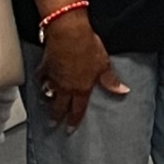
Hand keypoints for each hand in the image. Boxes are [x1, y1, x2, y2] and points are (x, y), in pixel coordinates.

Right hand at [37, 13, 128, 129]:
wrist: (68, 33)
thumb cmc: (88, 48)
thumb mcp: (104, 65)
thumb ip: (110, 80)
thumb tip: (122, 91)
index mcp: (81, 88)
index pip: (77, 109)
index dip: (74, 121)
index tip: (69, 130)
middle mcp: (65, 86)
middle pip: (59, 105)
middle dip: (56, 116)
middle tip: (52, 124)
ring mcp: (53, 77)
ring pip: (48, 93)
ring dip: (47, 100)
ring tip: (46, 104)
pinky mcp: (45, 66)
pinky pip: (41, 77)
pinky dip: (41, 80)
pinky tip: (40, 81)